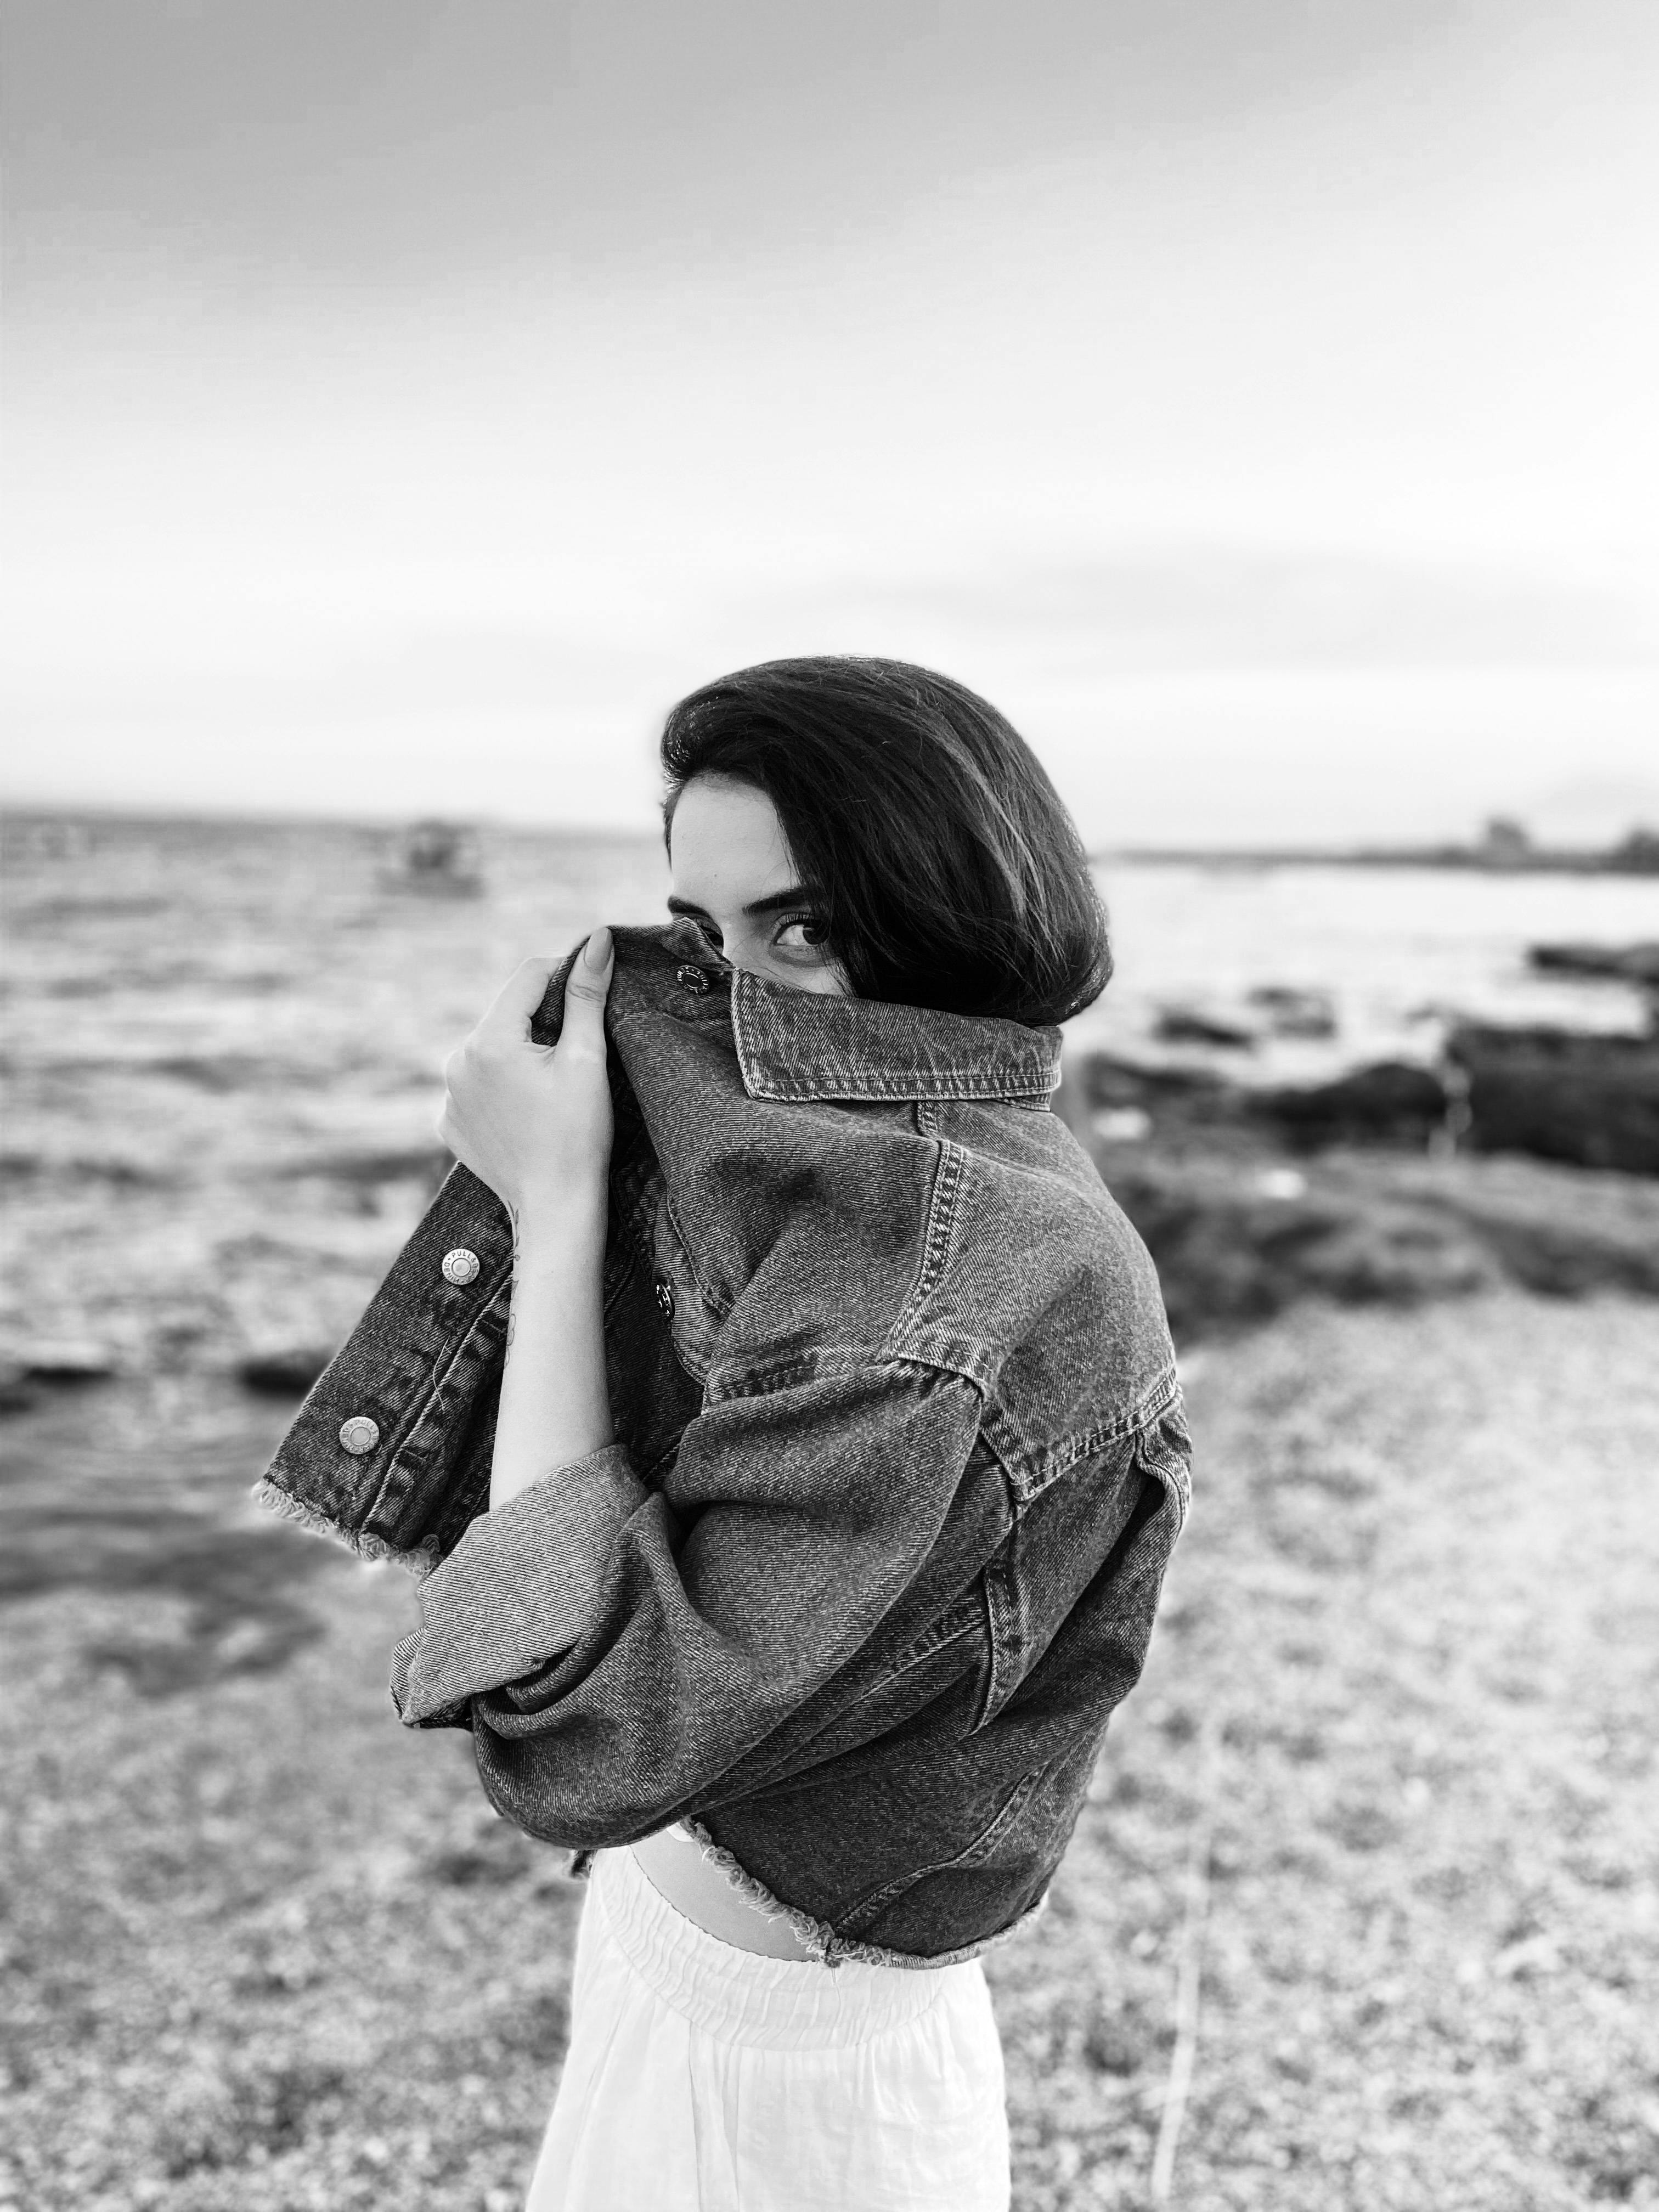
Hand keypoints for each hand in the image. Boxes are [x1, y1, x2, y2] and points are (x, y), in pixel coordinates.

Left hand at [437, 928, 615, 1228]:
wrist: (556, 1207)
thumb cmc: (579, 1135)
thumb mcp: (586, 1059)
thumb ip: (586, 995)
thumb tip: (596, 939)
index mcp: (489, 1041)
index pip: (529, 976)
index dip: (566, 973)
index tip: (593, 986)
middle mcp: (456, 1062)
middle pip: (506, 1013)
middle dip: (542, 1019)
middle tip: (578, 1049)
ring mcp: (448, 1095)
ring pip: (491, 1048)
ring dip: (521, 1052)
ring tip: (553, 1086)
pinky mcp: (448, 1122)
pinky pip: (477, 1085)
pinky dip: (502, 1086)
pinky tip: (529, 1110)